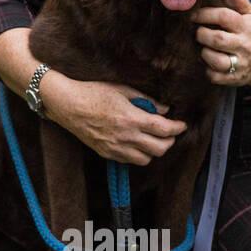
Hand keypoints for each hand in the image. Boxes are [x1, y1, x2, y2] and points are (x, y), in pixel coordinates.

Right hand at [40, 76, 186, 164]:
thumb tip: (164, 110)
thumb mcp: (122, 90)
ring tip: (153, 139)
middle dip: (170, 141)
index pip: (164, 129)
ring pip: (146, 159)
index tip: (182, 125)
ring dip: (154, 150)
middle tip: (170, 133)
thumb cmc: (93, 92)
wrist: (67, 104)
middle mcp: (125, 137)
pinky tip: (137, 143)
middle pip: (160, 148)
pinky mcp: (106, 154)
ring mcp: (115, 148)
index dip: (178, 128)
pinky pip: (130, 161)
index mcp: (131, 118)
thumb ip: (146, 101)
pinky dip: (139, 154)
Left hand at [189, 0, 250, 88]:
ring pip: (216, 60)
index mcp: (246, 27)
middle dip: (202, 34)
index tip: (195, 15)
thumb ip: (240, 1)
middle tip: (198, 32)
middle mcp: (244, 45)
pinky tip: (209, 62)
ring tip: (204, 48)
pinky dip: (208, 70)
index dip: (206, 14)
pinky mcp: (233, 79)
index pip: (224, 16)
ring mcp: (239, 64)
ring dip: (204, 53)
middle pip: (218, 39)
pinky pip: (215, 76)